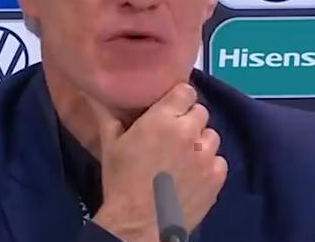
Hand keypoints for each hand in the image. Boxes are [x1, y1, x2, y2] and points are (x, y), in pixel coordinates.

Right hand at [91, 83, 227, 241]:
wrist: (137, 224)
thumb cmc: (120, 181)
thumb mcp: (110, 144)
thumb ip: (107, 115)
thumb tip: (95, 94)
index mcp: (162, 119)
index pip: (186, 91)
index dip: (179, 99)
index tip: (171, 108)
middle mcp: (188, 132)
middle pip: (201, 111)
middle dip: (189, 120)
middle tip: (174, 135)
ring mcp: (206, 155)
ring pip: (212, 135)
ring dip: (200, 142)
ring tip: (184, 156)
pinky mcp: (216, 177)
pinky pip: (220, 160)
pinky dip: (209, 165)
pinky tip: (193, 174)